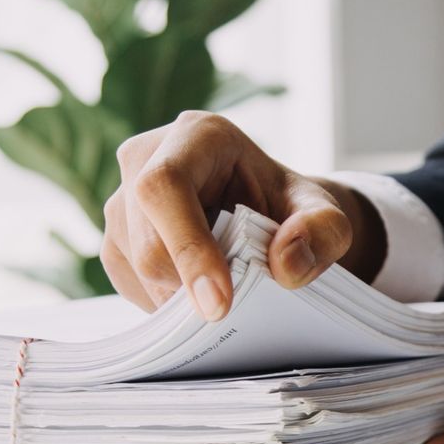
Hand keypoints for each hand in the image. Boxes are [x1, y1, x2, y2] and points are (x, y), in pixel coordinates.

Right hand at [101, 111, 386, 317]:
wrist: (269, 216)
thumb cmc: (292, 210)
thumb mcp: (327, 217)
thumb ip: (323, 233)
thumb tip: (287, 262)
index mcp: (196, 136)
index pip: (165, 187)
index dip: (187, 247)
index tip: (219, 303)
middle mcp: (145, 158)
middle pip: (146, 240)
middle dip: (190, 286)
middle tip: (235, 307)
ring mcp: (122, 199)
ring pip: (134, 266)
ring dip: (181, 297)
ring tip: (225, 289)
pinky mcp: (115, 237)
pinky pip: (130, 283)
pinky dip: (167, 302)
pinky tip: (200, 291)